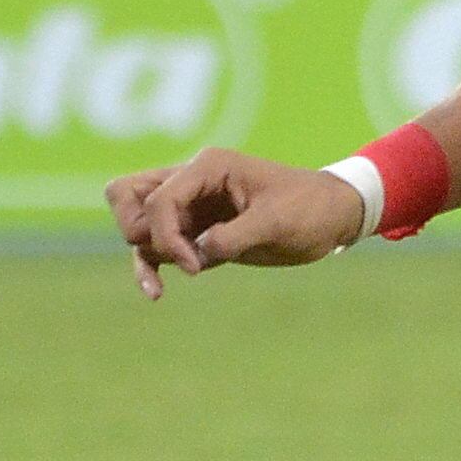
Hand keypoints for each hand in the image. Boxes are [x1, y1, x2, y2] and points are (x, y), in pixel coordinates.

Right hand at [104, 149, 366, 299]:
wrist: (332, 216)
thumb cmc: (310, 209)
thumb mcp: (276, 223)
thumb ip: (233, 236)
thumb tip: (196, 255)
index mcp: (209, 167)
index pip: (160, 197)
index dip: (167, 235)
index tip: (194, 266)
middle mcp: (192, 182)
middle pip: (128, 194)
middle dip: (138, 228)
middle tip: (168, 254)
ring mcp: (191, 207)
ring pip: (138, 221)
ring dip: (141, 253)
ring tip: (156, 290)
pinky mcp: (197, 232)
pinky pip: (158, 246)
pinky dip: (151, 266)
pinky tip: (156, 292)